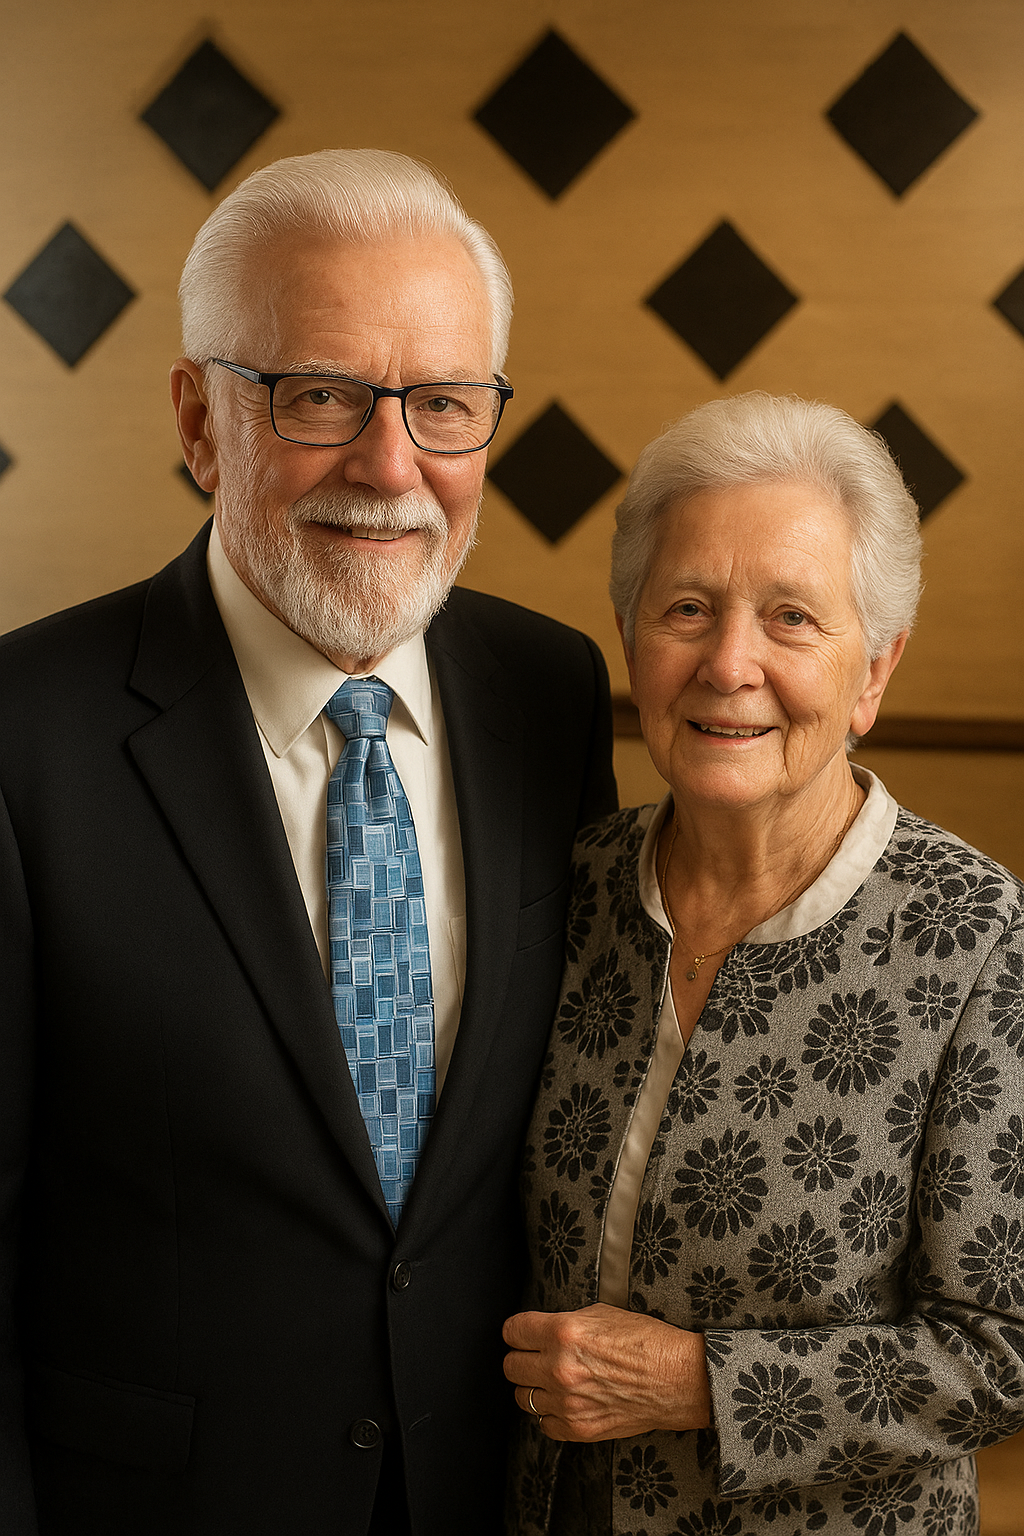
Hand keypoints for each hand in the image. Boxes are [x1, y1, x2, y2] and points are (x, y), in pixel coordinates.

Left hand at [502, 1302, 710, 1441]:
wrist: (677, 1378)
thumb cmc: (646, 1342)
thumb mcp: (601, 1314)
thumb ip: (565, 1322)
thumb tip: (543, 1329)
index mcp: (564, 1333)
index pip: (513, 1331)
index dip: (517, 1331)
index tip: (522, 1334)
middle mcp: (560, 1368)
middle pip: (511, 1366)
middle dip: (522, 1358)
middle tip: (535, 1355)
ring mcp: (567, 1402)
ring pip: (523, 1397)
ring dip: (534, 1387)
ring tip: (552, 1379)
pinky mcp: (578, 1428)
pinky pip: (543, 1424)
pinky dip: (550, 1414)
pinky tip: (564, 1401)